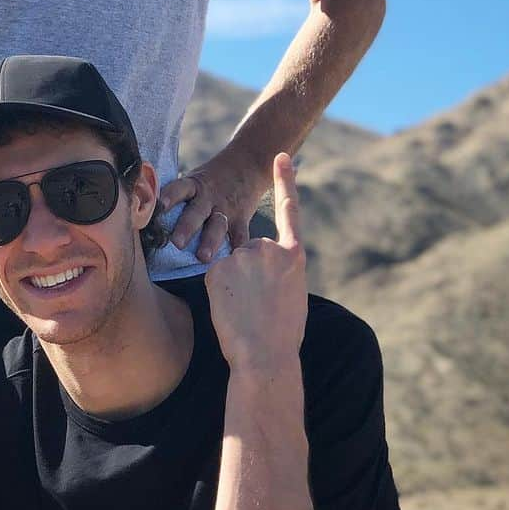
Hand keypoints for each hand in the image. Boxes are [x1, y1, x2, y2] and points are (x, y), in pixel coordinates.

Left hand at [159, 153, 268, 261]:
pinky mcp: (242, 219)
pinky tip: (234, 261)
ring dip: (210, 242)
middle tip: (176, 243)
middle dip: (186, 227)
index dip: (169, 196)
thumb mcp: (195, 179)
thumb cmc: (212, 178)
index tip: (159, 207)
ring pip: (217, 226)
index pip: (179, 188)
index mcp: (194, 185)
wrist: (248, 164)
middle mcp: (209, 197)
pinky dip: (239, 248)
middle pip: (196, 212)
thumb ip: (178, 195)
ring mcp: (226, 208)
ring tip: (203, 258)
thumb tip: (144, 208)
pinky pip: (241, 235)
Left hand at [204, 154, 306, 371]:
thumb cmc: (282, 332)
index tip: (280, 155)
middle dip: (249, 271)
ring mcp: (242, 255)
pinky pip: (215, 274)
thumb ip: (279, 268)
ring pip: (231, 262)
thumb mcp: (292, 292)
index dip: (284, 181)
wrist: (265, 354)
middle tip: (257, 302)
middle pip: (250, 249)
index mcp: (293, 255)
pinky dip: (219, 290)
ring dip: (234, 281)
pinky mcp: (218, 267)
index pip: (289, 210)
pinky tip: (230, 306)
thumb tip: (266, 266)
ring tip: (245, 307)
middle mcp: (268, 248)